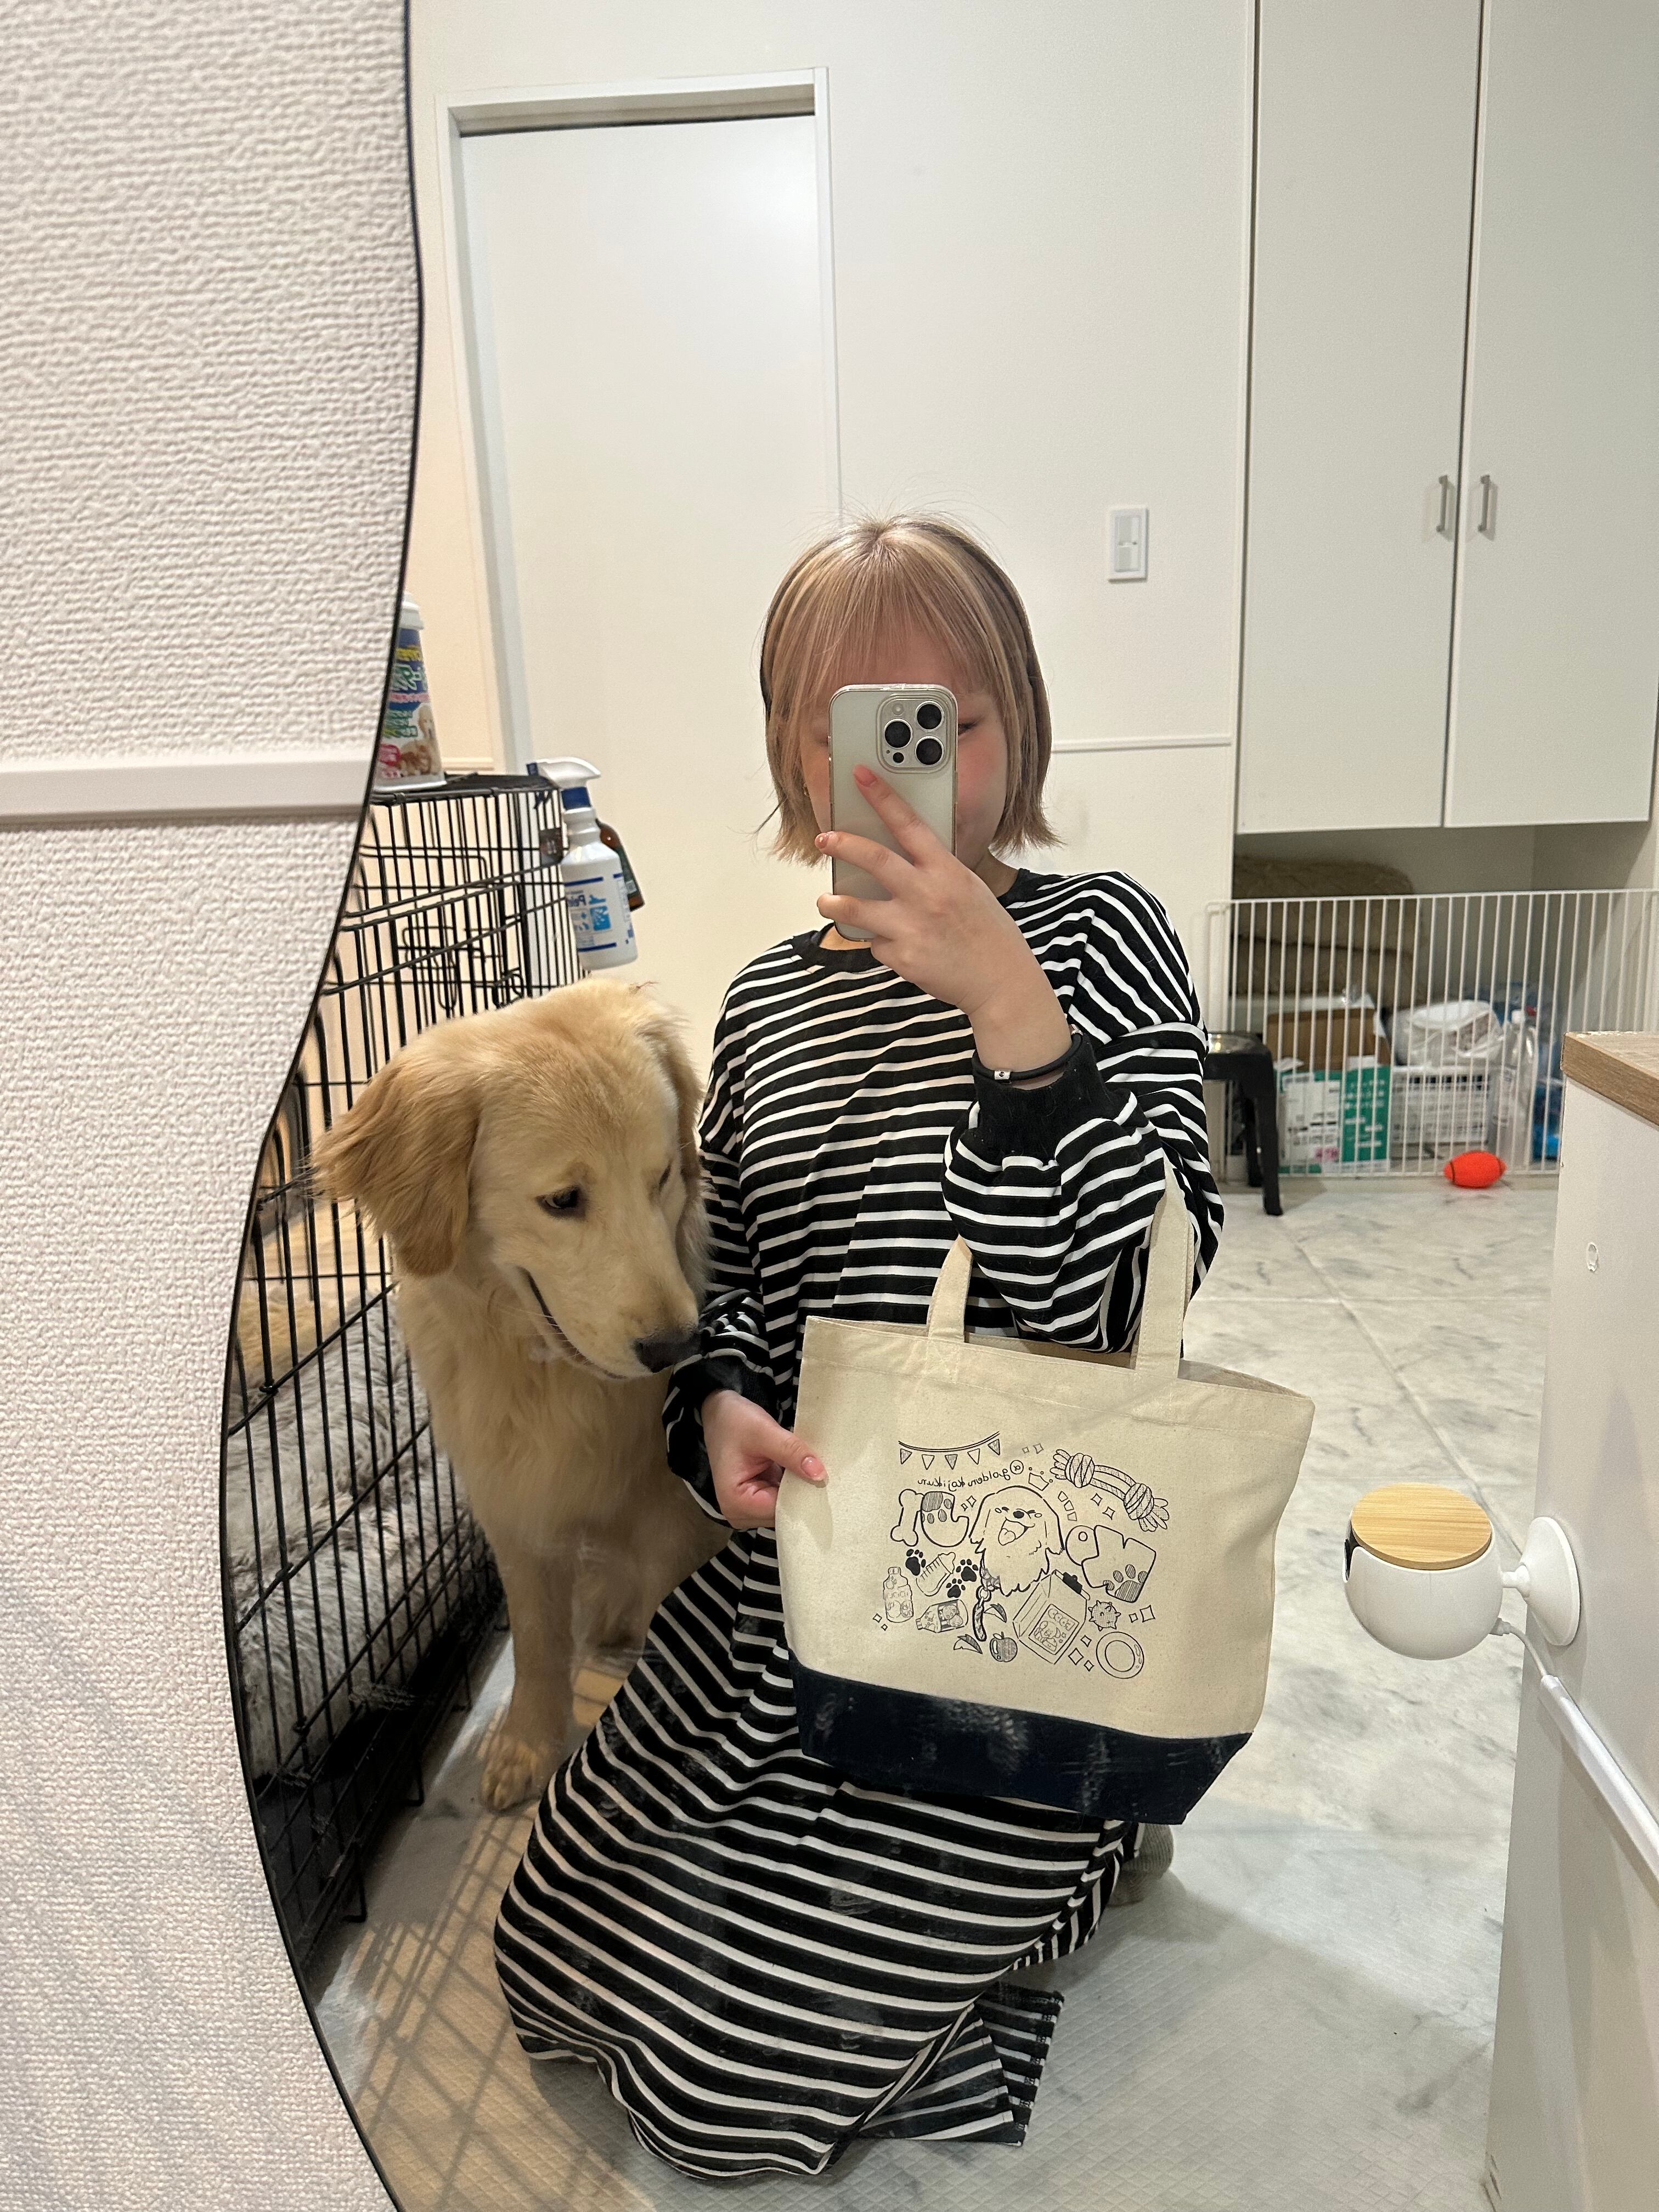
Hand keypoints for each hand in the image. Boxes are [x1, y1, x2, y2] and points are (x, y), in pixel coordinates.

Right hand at [702, 1389, 826, 1530]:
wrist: (721, 1413)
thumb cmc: (734, 1421)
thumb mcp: (764, 1432)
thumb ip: (791, 1452)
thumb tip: (820, 1474)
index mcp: (735, 1502)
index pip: (780, 1510)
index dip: (803, 1495)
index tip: (825, 1479)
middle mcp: (739, 1513)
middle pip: (783, 1513)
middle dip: (802, 1493)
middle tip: (823, 1471)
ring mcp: (748, 1509)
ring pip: (786, 1507)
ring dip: (800, 1489)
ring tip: (812, 1468)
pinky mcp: (757, 1500)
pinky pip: (783, 1499)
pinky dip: (794, 1486)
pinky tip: (804, 1471)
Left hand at [815, 767, 1071, 1076]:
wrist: (1001, 983)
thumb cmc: (988, 933)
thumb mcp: (969, 889)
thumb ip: (937, 872)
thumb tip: (902, 860)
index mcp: (947, 871)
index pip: (909, 824)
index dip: (882, 797)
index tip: (860, 777)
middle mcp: (927, 894)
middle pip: (873, 859)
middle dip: (842, 845)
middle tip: (824, 839)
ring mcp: (911, 927)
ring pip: (855, 908)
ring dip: (833, 904)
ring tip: (826, 902)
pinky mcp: (902, 957)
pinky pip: (875, 944)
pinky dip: (878, 942)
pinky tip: (894, 945)